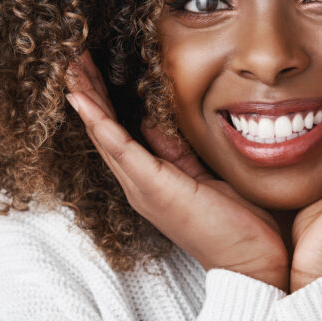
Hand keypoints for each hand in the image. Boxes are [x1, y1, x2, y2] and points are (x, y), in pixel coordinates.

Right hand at [64, 51, 289, 291]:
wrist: (251, 264)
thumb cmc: (235, 223)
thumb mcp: (202, 174)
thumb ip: (176, 150)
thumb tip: (156, 121)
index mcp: (150, 179)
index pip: (118, 132)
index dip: (102, 99)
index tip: (90, 68)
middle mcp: (138, 184)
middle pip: (103, 131)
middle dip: (87, 91)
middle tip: (71, 57)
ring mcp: (142, 188)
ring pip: (105, 135)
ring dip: (86, 99)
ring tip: (70, 68)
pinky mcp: (154, 188)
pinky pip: (121, 148)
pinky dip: (100, 122)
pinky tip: (83, 99)